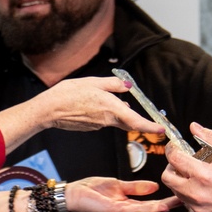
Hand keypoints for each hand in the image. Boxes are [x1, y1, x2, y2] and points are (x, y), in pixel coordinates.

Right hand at [41, 77, 160, 132]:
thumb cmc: (68, 93)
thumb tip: (127, 87)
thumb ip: (112, 84)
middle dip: (138, 119)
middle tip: (149, 117)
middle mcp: (107, 120)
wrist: (49, 109)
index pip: (136, 121)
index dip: (151, 127)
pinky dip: (104, 113)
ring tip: (102, 97)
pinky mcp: (91, 127)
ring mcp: (99, 126)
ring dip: (117, 111)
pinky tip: (91, 103)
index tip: (162, 130)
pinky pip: (104, 120)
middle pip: (128, 121)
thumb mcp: (92, 82)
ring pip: (115, 119)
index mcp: (111, 108)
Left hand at [67, 177, 180, 211]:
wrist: (72, 194)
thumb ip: (136, 187)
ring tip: (178, 202)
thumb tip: (155, 186)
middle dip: (170, 205)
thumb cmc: (91, 190)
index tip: (181, 194)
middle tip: (187, 198)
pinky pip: (136, 210)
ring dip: (163, 208)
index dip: (167, 201)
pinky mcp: (115, 211)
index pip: (151, 205)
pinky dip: (149, 208)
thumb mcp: (118, 185)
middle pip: (152, 211)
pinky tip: (161, 206)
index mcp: (128, 207)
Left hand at [161, 123, 211, 211]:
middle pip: (167, 177)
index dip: (171, 149)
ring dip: (178, 179)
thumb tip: (193, 127)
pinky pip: (184, 200)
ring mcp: (196, 205)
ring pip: (174, 190)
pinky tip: (200, 185)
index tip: (175, 146)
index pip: (174, 159)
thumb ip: (211, 138)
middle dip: (170, 166)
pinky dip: (187, 191)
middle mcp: (196, 192)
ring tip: (192, 173)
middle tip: (181, 161)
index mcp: (204, 174)